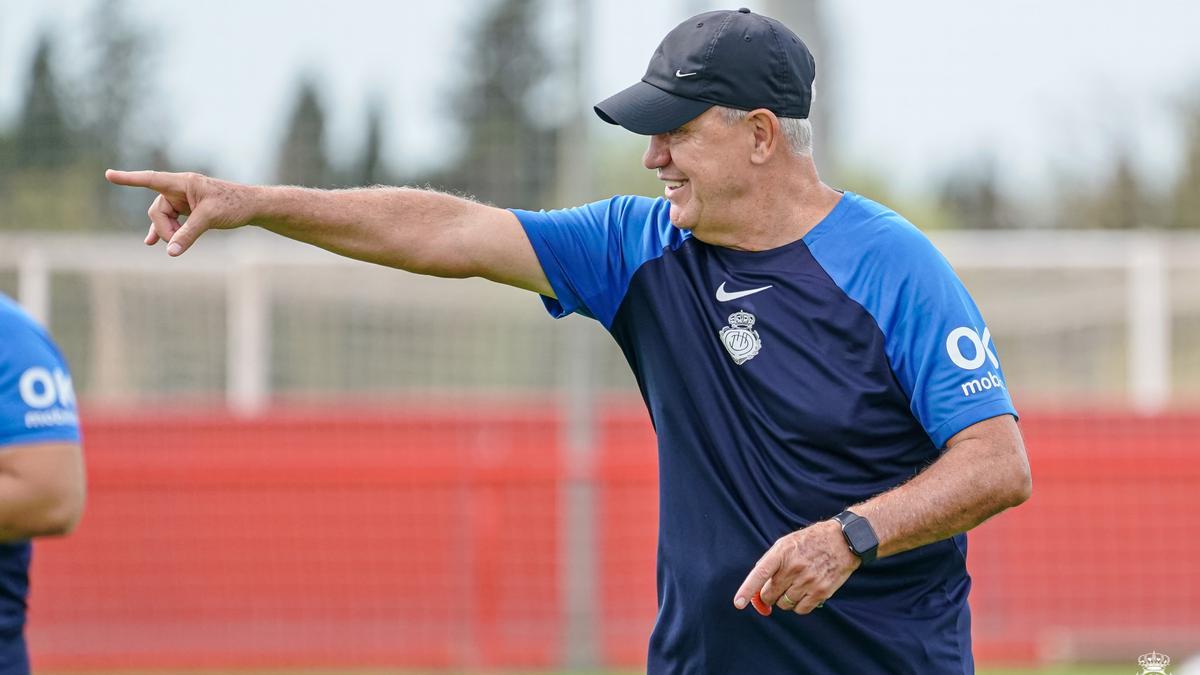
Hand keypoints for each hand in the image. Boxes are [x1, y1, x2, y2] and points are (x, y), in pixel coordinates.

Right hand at [105, 170, 254, 255]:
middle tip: (176, 241)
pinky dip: (164, 232)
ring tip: (175, 244)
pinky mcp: (188, 210)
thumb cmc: (234, 205)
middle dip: (163, 228)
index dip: (129, 179)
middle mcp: (180, 189)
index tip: (109, 174)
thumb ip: (188, 234)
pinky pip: (170, 221)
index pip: (151, 179)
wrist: (252, 206)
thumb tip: (170, 252)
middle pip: (157, 210)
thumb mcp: (210, 219)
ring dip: (167, 232)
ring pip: (163, 218)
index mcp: (183, 182)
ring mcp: (183, 200)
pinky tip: (151, 242)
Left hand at [733, 520, 859, 615]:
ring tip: (795, 586)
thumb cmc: (810, 541)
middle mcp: (794, 567)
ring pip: (784, 604)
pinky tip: (805, 593)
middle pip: (770, 594)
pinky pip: (801, 610)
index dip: (747, 590)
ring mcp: (808, 580)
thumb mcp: (786, 543)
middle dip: (769, 595)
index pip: (760, 574)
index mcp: (782, 552)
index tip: (738, 603)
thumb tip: (756, 587)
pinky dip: (799, 606)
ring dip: (785, 600)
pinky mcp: (822, 591)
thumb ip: (770, 563)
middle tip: (777, 587)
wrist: (843, 540)